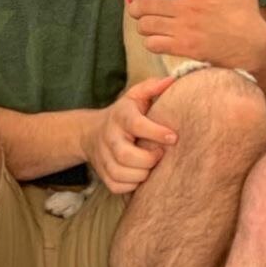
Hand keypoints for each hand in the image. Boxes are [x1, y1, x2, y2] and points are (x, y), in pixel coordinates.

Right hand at [84, 76, 177, 192]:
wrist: (91, 133)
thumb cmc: (124, 114)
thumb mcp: (135, 96)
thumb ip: (152, 87)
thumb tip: (172, 80)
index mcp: (121, 116)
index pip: (136, 124)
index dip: (156, 132)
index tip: (173, 137)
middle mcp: (109, 137)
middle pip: (125, 155)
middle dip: (148, 160)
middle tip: (161, 155)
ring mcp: (103, 156)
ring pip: (121, 174)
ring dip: (142, 174)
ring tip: (152, 166)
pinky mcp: (102, 173)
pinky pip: (117, 186)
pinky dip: (132, 186)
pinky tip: (141, 176)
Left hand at [128, 0, 265, 69]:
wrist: (252, 45)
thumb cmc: (247, 12)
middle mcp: (186, 9)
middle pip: (148, 4)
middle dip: (136, 6)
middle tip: (135, 9)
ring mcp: (184, 30)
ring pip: (147, 25)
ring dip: (143, 25)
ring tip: (145, 25)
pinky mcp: (184, 48)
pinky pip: (154, 45)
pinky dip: (151, 43)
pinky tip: (155, 42)